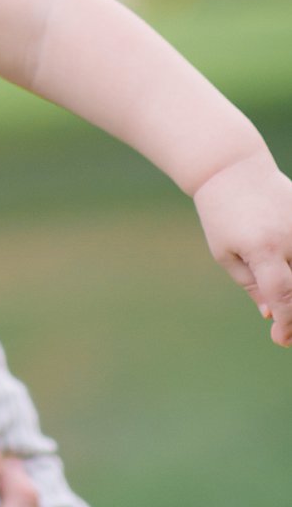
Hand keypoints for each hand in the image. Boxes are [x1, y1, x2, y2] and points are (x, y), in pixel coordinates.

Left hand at [193, 151, 291, 344]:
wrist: (232, 167)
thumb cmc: (222, 213)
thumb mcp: (226, 252)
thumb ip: (253, 286)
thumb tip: (274, 315)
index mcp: (263, 248)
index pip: (284, 296)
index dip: (287, 323)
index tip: (279, 338)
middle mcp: (291, 237)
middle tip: (286, 329)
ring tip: (286, 305)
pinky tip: (287, 279)